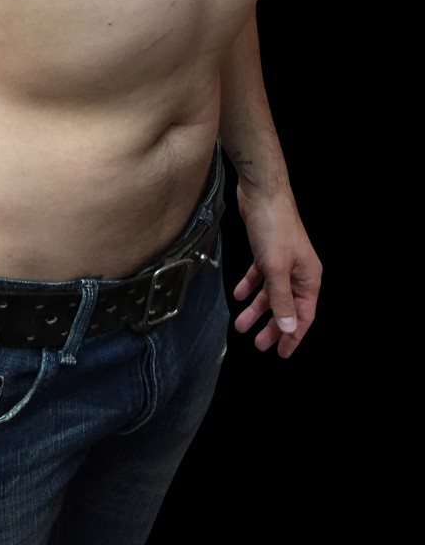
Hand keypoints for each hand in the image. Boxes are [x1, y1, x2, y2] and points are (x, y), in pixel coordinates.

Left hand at [231, 185, 321, 358]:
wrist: (262, 193)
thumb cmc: (274, 229)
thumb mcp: (276, 269)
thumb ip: (281, 300)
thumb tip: (288, 329)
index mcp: (309, 278)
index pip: (303, 315)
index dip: (293, 336)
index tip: (282, 354)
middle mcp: (298, 271)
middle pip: (286, 306)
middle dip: (273, 326)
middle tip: (258, 344)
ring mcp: (282, 261)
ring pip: (270, 292)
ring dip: (256, 308)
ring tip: (242, 325)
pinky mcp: (266, 251)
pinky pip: (259, 275)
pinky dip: (249, 285)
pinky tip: (237, 295)